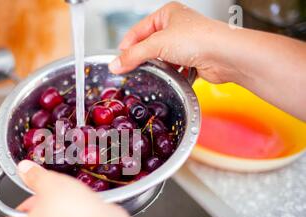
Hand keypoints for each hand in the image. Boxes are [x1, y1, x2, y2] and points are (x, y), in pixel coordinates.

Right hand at [109, 1, 236, 83]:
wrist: (226, 55)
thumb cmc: (199, 39)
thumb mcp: (157, 44)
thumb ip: (134, 55)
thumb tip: (115, 65)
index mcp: (167, 14)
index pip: (138, 30)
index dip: (127, 46)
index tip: (117, 62)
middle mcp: (176, 27)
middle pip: (149, 46)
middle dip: (143, 59)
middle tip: (131, 70)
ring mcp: (185, 44)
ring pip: (162, 59)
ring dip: (159, 68)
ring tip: (155, 74)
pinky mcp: (192, 60)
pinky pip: (174, 69)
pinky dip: (171, 75)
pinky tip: (171, 78)